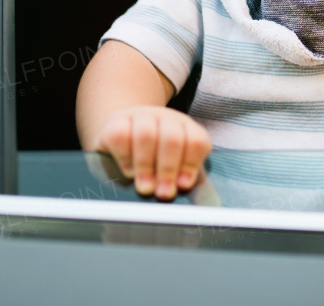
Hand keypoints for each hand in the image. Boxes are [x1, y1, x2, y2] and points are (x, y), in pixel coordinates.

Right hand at [92, 106, 211, 200]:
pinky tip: (129, 172)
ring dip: (146, 166)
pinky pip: (121, 135)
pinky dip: (125, 157)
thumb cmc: (156, 160)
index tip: (184, 185)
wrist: (125, 136)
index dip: (191, 164)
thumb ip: (191, 184)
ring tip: (145, 188)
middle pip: (172, 138)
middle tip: (163, 193)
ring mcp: (141, 117)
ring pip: (146, 135)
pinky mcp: (116, 122)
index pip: (196, 141)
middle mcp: (166, 119)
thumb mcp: (177, 169)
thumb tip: (207, 206)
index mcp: (187, 129)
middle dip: (168, 169)